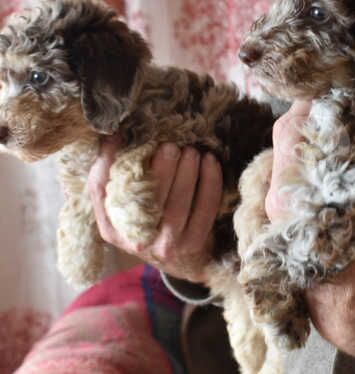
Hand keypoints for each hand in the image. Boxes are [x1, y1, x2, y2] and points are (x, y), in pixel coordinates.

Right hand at [87, 136, 222, 282]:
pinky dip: (210, 183)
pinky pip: (205, 209)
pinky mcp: (194, 243)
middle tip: (172, 146)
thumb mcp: (122, 206)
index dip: (111, 164)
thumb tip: (114, 135)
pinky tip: (210, 163)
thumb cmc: (147, 222)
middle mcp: (137, 241)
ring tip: (192, 152)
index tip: (126, 139)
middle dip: (162, 169)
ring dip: (188, 174)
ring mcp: (167, 245)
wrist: (179, 261)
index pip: (102, 193)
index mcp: (111, 227)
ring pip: (178, 205)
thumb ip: (111, 175)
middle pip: (148, 200)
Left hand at [267, 101, 354, 362]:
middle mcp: (281, 195)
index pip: (288, 135)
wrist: (338, 314)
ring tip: (348, 110)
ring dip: (317, 126)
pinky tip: (346, 141)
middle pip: (288, 135)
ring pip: (295, 147)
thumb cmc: (349, 284)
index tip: (333, 86)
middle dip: (314, 110)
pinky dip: (322, 146)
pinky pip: (303, 163)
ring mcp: (287, 199)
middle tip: (346, 93)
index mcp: (289, 201)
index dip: (306, 106)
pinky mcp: (298, 204)